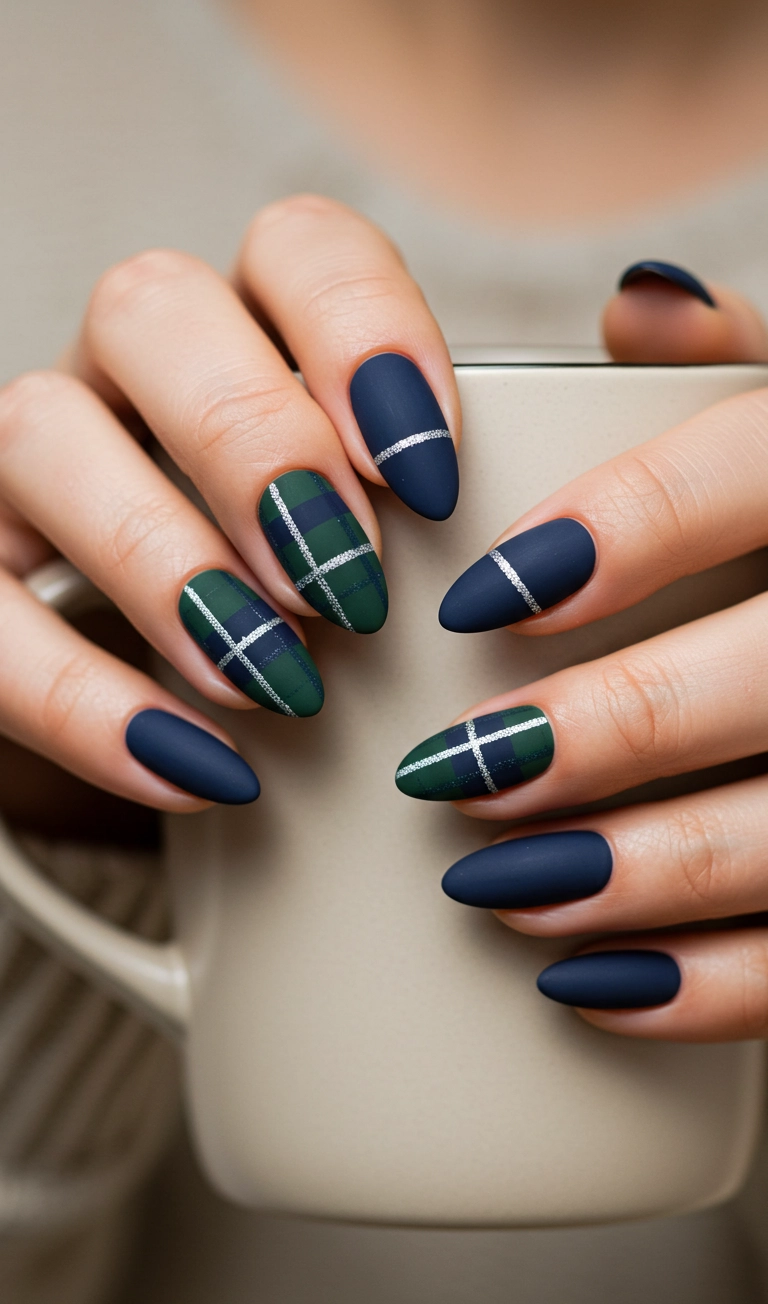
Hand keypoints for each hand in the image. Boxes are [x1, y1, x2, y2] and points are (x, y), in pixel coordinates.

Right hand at [0, 197, 458, 813]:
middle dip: (257, 444)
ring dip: (166, 560)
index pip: (297, 247)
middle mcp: (126, 372)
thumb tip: (572, 510)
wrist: (184, 722)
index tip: (430, 480)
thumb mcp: (397, 558)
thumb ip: (448, 516)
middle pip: (151, 309)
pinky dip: (85, 703)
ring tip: (275, 683)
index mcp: (249, 328)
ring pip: (40, 430)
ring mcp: (33, 465)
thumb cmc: (319, 621)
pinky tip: (196, 770)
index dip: (364, 337)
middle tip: (347, 589)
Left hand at [397, 261, 767, 1043]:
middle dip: (599, 735)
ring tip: (498, 888)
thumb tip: (632, 308)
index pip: (748, 475)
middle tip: (457, 774)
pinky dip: (713, 988)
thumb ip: (729, 366)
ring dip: (636, 874)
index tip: (474, 603)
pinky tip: (599, 985)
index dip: (615, 537)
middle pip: (765, 675)